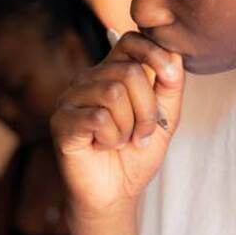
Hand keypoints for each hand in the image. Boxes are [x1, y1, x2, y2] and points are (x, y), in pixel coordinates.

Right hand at [52, 32, 184, 218]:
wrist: (115, 194)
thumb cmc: (136, 155)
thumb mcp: (166, 119)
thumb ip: (171, 86)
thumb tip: (174, 54)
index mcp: (112, 72)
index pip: (131, 40)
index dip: (154, 53)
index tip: (170, 76)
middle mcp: (88, 79)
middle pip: (129, 72)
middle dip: (147, 109)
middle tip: (141, 135)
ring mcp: (71, 98)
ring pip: (113, 93)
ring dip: (128, 127)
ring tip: (120, 141)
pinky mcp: (61, 121)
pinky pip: (99, 118)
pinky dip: (111, 138)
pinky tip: (102, 147)